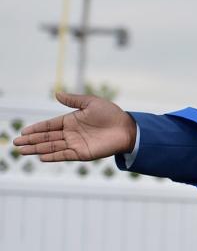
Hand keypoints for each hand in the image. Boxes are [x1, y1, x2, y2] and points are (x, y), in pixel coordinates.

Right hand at [13, 92, 136, 161]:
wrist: (127, 128)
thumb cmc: (111, 114)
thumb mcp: (91, 102)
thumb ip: (73, 100)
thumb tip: (57, 94)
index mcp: (71, 121)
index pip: (49, 125)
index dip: (36, 128)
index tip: (23, 131)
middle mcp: (71, 133)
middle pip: (47, 137)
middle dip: (31, 140)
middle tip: (16, 143)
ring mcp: (76, 144)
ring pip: (52, 147)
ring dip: (37, 149)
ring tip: (22, 151)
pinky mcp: (82, 153)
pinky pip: (64, 155)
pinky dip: (53, 156)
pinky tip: (41, 157)